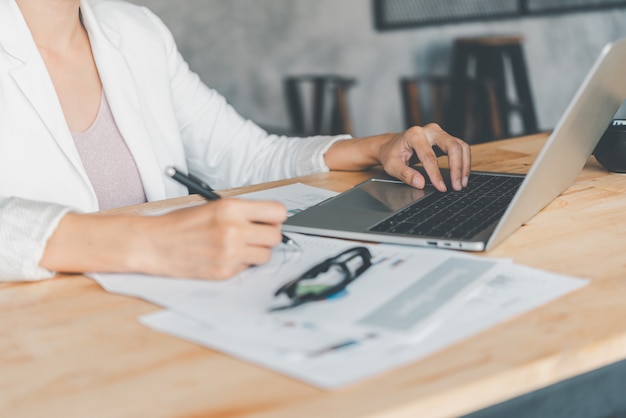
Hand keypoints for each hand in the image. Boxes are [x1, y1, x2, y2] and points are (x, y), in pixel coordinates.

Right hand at [40, 198, 286, 279]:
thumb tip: (272, 219)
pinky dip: (240, 264)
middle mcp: (233, 230)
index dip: (275, 217)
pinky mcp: (225, 272)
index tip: (270, 220)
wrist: (155, 244)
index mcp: (231, 208)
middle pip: (275, 236)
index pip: (278, 212)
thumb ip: (243, 211)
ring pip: (265, 255)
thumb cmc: (182, 224)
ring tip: (239, 246)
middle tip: (255, 234)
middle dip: (268, 235)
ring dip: (256, 252)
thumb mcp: (213, 206)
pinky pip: (247, 268)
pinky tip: (224, 256)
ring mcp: (230, 253)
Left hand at [377, 124, 470, 191]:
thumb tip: (420, 183)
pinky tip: (462, 175)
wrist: (391, 145)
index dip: (436, 174)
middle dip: (457, 168)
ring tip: (462, 183)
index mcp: (414, 135)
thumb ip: (405, 174)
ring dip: (464, 165)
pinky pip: (460, 148)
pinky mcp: (445, 139)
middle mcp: (430, 130)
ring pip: (460, 146)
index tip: (441, 188)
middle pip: (452, 146)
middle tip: (457, 186)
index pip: (429, 156)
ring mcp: (439, 133)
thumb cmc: (391, 154)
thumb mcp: (392, 165)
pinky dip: (464, 162)